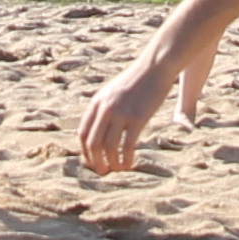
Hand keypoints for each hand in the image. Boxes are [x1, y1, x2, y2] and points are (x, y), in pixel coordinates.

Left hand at [77, 56, 176, 175]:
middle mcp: (105, 108)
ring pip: (109, 147)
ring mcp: (121, 113)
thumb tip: (102, 128)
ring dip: (111, 163)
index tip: (93, 161)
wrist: (155, 67)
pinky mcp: (137, 118)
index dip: (85, 151)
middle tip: (103, 172)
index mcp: (97, 102)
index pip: (83, 133)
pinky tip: (129, 164)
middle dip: (96, 161)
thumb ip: (106, 107)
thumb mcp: (114, 91)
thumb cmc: (137, 81)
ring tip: (117, 169)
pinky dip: (126, 159)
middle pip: (93, 143)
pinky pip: (127, 145)